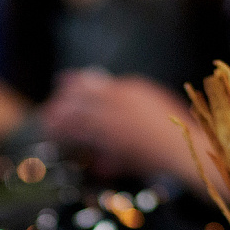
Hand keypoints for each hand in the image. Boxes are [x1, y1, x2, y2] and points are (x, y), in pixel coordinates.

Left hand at [40, 70, 201, 185]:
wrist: (182, 148)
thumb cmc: (176, 132)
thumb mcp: (155, 108)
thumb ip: (134, 103)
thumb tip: (122, 101)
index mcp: (131, 89)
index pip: (95, 81)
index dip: (75, 81)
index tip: (61, 82)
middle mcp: (120, 100)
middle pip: (82, 96)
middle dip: (63, 100)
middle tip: (50, 107)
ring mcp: (115, 119)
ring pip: (79, 114)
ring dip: (61, 117)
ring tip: (46, 121)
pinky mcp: (112, 139)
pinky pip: (84, 134)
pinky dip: (69, 133)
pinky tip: (58, 135)